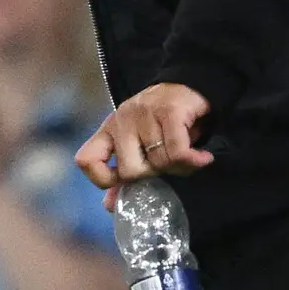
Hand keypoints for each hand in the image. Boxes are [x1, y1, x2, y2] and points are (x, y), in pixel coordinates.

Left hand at [75, 82, 213, 190]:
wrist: (193, 83)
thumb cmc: (165, 121)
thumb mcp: (141, 146)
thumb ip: (124, 174)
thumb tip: (109, 205)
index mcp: (110, 129)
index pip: (86, 160)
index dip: (103, 179)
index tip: (125, 182)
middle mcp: (122, 120)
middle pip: (129, 171)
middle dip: (154, 175)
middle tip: (168, 164)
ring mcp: (144, 114)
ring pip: (159, 163)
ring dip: (180, 167)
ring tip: (188, 155)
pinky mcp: (169, 111)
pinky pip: (178, 152)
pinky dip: (193, 161)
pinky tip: (202, 157)